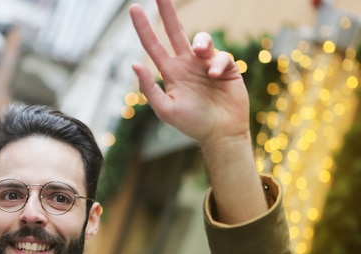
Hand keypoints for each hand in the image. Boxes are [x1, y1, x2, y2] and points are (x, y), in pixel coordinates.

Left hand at [129, 0, 249, 150]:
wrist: (220, 134)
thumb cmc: (192, 124)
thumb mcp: (166, 110)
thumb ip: (150, 89)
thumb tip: (135, 64)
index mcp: (170, 73)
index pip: (154, 46)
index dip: (144, 28)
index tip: (134, 9)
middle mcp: (187, 64)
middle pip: (176, 31)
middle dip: (168, 11)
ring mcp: (206, 64)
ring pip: (202, 40)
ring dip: (202, 43)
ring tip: (201, 54)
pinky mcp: (226, 68)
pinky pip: (221, 56)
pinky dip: (217, 63)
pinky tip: (214, 76)